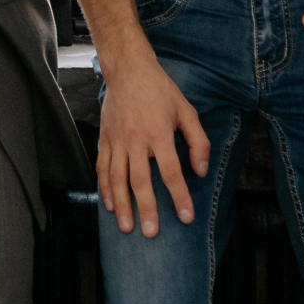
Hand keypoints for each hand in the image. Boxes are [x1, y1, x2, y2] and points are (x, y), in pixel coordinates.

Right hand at [95, 46, 210, 237]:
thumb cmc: (160, 91)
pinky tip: (110, 206)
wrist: (128, 70)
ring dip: (122, 205)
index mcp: (159, 132)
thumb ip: (198, 142)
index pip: (170, 171)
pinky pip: (102, 167)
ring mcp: (117, 140)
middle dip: (146, 209)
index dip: (179, 196)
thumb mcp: (187, 111)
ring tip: (127, 227)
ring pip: (117, 178)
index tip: (186, 217)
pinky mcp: (105, 139)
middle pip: (140, 180)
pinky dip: (104, 188)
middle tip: (151, 233)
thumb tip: (201, 171)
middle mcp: (136, 139)